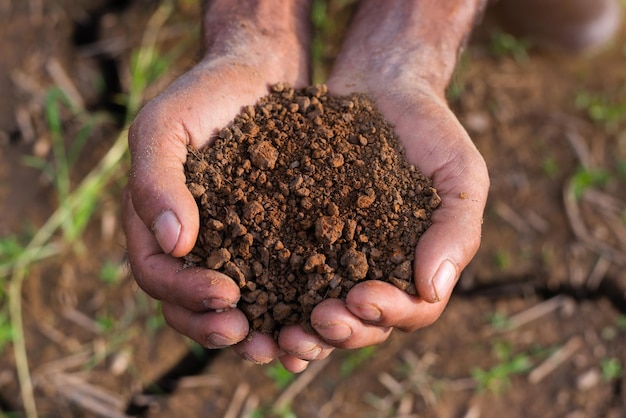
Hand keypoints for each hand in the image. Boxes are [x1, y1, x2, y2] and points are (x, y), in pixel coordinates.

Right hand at [122, 4, 312, 369]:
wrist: (256, 75)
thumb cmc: (204, 96)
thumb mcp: (165, 127)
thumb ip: (156, 183)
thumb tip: (172, 245)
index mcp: (154, 224)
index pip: (156, 274)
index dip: (185, 293)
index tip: (225, 294)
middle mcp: (190, 245)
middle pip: (189, 305)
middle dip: (215, 327)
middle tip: (249, 337)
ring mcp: (229, 247)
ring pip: (233, 306)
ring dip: (255, 334)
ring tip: (284, 348)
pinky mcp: (269, 242)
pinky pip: (274, 286)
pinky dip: (287, 311)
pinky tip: (313, 323)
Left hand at [278, 0, 489, 350]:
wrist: (382, 88)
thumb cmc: (430, 132)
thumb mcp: (459, 174)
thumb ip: (456, 231)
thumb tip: (431, 290)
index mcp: (417, 266)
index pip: (411, 310)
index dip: (388, 314)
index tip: (361, 298)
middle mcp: (377, 271)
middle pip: (363, 323)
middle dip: (342, 330)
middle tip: (319, 319)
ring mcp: (336, 258)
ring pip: (322, 312)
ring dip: (305, 331)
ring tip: (283, 331)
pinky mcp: (298, 237)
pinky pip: (284, 277)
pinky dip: (272, 299)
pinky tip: (252, 301)